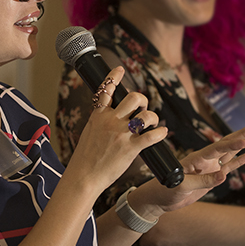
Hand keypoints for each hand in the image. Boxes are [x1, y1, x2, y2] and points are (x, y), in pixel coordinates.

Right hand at [68, 66, 166, 194]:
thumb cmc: (85, 160)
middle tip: (142, 111)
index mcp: (98, 116)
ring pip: (146, 115)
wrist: (83, 176)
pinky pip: (152, 135)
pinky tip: (161, 133)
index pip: (106, 90)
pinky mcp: (130, 148)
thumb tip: (114, 120)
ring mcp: (121, 134)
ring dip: (153, 118)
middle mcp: (110, 121)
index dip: (114, 77)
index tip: (120, 69)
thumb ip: (101, 124)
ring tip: (152, 124)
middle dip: (143, 102)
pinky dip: (160, 133)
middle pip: (134, 98)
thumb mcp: (89, 134)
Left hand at [129, 123, 244, 218]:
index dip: (231, 144)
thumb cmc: (164, 190)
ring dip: (241, 144)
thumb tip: (224, 175)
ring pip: (228, 153)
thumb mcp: (182, 186)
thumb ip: (203, 181)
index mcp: (195, 159)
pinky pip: (227, 167)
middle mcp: (204, 160)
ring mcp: (208, 168)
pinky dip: (238, 161)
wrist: (158, 199)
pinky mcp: (211, 177)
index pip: (216, 149)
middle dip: (241, 136)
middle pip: (225, 145)